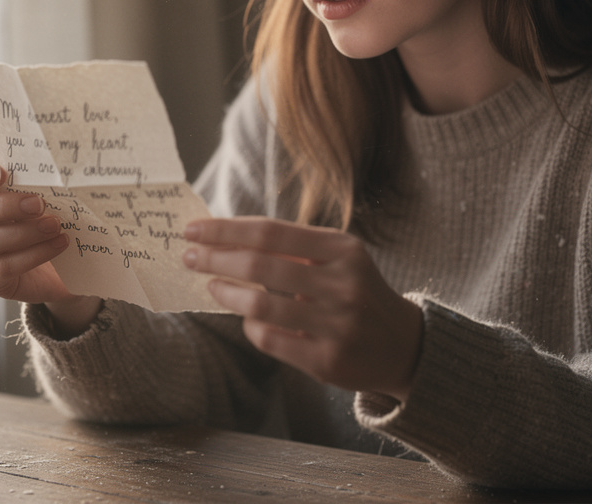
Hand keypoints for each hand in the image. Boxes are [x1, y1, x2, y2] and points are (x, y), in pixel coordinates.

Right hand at [0, 160, 101, 332]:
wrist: (59, 269)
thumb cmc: (47, 224)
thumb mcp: (44, 201)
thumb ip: (39, 185)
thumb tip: (60, 170)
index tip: (1, 173)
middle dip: (4, 205)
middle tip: (39, 204)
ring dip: (21, 232)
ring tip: (54, 226)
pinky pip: (3, 266)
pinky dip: (34, 254)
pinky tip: (58, 244)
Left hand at [182, 217, 422, 401]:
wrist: (403, 345)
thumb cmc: (355, 290)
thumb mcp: (338, 257)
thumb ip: (292, 247)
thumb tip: (225, 237)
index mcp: (343, 249)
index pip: (270, 232)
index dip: (225, 230)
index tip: (193, 229)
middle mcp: (343, 284)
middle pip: (260, 265)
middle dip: (216, 258)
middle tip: (189, 257)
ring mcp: (337, 324)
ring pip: (261, 305)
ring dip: (226, 293)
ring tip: (211, 286)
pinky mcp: (328, 361)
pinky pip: (270, 339)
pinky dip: (250, 326)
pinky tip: (246, 318)